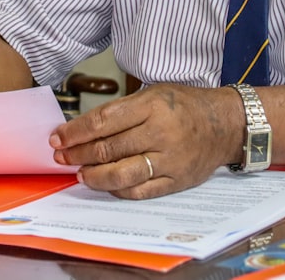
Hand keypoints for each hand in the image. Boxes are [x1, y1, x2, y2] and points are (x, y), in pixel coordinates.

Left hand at [49, 84, 241, 198]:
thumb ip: (123, 109)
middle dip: (78, 154)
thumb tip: (84, 128)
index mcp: (153, 105)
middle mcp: (160, 133)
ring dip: (93, 176)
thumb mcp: (155, 92)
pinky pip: (140, 191)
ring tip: (80, 172)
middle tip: (62, 156)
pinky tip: (106, 184)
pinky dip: (118, 190)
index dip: (75, 132)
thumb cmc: (186, 105)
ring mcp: (169, 159)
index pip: (103, 121)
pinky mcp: (176, 180)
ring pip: (120, 174)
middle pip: (107, 149)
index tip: (58, 137)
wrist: (226, 124)